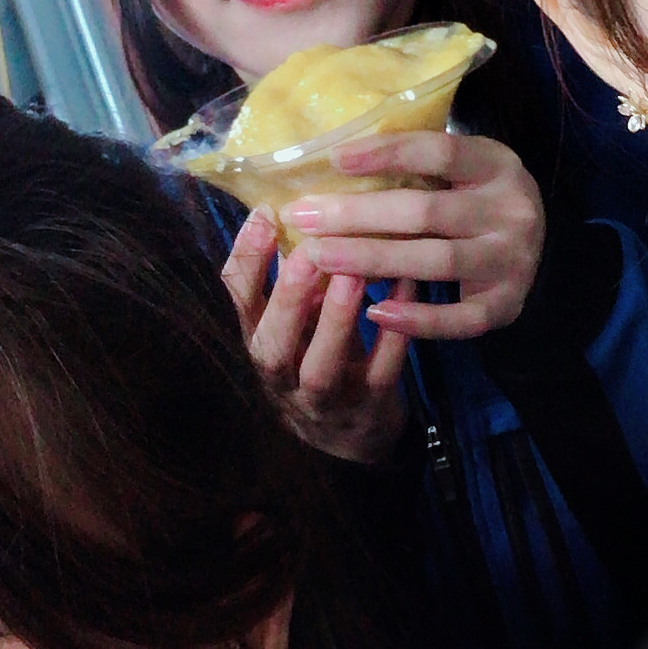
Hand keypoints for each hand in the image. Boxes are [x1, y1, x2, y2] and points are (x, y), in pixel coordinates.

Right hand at [220, 209, 410, 462]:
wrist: (351, 440)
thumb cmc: (318, 358)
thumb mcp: (294, 324)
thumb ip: (292, 279)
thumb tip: (301, 207)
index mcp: (260, 342)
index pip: (239, 302)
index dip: (248, 260)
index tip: (266, 214)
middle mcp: (282, 376)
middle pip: (272, 344)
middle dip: (287, 298)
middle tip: (309, 252)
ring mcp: (326, 399)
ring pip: (322, 367)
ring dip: (336, 321)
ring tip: (354, 274)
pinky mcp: (370, 408)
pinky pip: (382, 372)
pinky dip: (394, 335)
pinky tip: (408, 288)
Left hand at [281, 131, 546, 339]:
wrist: (532, 244)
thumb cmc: (473, 197)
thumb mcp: (460, 169)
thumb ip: (415, 164)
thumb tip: (332, 159)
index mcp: (496, 164)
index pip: (439, 152)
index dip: (387, 153)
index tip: (334, 159)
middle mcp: (511, 210)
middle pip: (426, 212)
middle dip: (358, 215)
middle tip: (304, 217)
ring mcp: (513, 260)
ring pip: (436, 262)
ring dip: (372, 259)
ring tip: (320, 257)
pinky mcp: (508, 304)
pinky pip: (460, 319)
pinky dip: (417, 319)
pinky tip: (374, 311)